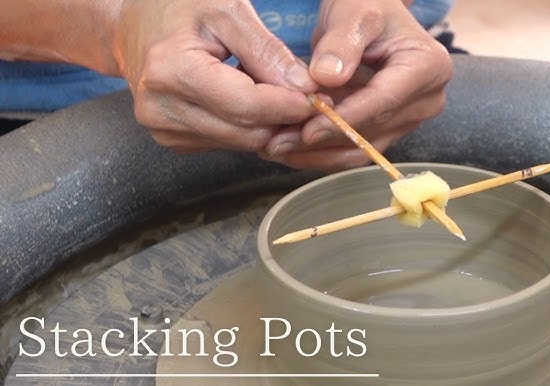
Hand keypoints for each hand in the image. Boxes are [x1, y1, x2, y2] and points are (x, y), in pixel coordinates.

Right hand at [114, 0, 318, 152]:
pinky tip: (252, 104)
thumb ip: (267, 51)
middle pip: (246, 131)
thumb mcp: (227, 12)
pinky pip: (229, 143)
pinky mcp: (173, 141)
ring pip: (241, 143)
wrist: (131, 28)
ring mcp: (164, 130)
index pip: (245, 105)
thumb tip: (305, 87)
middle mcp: (161, 109)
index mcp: (171, 71)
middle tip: (311, 100)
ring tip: (280, 96)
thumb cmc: (179, 9)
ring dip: (269, 125)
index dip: (288, 106)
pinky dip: (249, 128)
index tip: (319, 97)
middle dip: (284, 119)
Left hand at [262, 0, 451, 170]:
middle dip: (323, 140)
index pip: (383, 102)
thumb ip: (341, 42)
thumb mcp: (353, 12)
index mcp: (428, 67)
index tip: (307, 130)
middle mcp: (427, 100)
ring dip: (318, 153)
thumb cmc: (364, 7)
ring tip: (277, 148)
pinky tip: (290, 149)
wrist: (367, 19)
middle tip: (277, 143)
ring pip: (361, 149)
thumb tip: (326, 77)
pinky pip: (355, 150)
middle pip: (371, 131)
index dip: (344, 119)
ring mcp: (410, 119)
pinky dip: (322, 152)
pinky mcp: (390, 130)